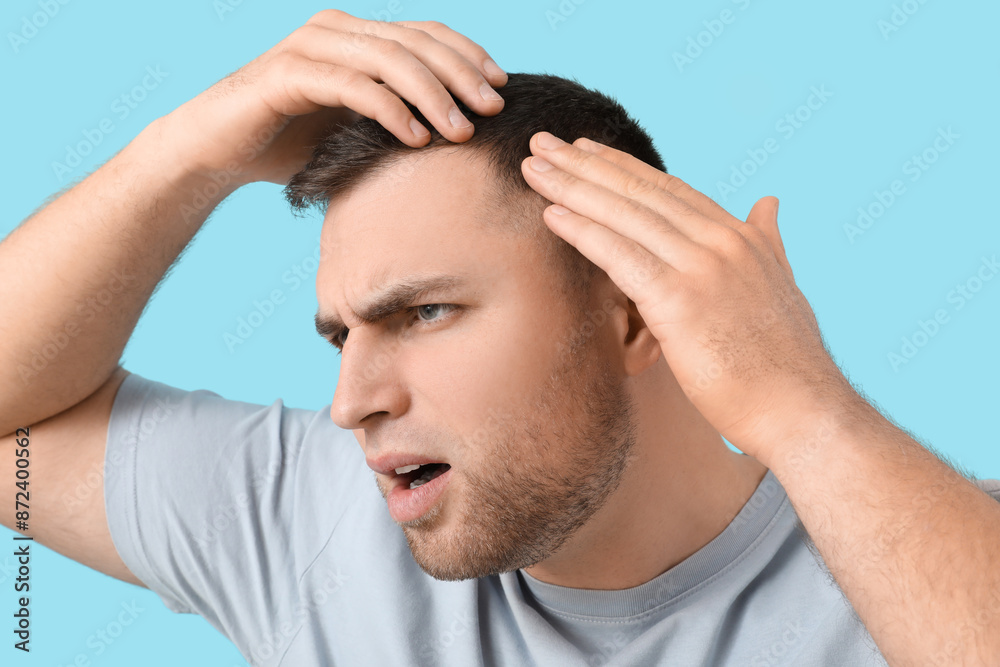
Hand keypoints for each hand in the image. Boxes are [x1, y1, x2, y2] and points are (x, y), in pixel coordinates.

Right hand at [159, 9, 506, 185]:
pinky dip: (390, 110)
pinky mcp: (288, 74)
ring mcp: (310, 46)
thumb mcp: (355, 125)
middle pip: (415, 42)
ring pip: (389, 60)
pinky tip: (417, 138)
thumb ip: (395, 114)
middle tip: (492, 109)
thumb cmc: (291, 142)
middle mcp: (336, 30)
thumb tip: (458, 131)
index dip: (467, 55)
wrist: (219, 151)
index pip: (424, 34)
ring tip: (462, 131)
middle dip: (460, 74)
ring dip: (432, 95)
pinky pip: (353, 86)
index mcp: (356, 35)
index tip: (502, 87)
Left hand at [520, 132, 853, 459]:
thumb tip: (769, 203)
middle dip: (585, 164)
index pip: (668, 189)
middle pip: (640, 192)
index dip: (621, 167)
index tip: (584, 149)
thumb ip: (768, 241)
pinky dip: (583, 231)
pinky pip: (621, 257)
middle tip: (542, 143)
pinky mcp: (681, 302)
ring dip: (573, 187)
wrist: (803, 410)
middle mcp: (722, 242)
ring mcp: (703, 268)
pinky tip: (550, 214)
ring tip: (533, 167)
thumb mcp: (781, 285)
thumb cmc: (786, 362)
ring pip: (625, 215)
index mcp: (741, 237)